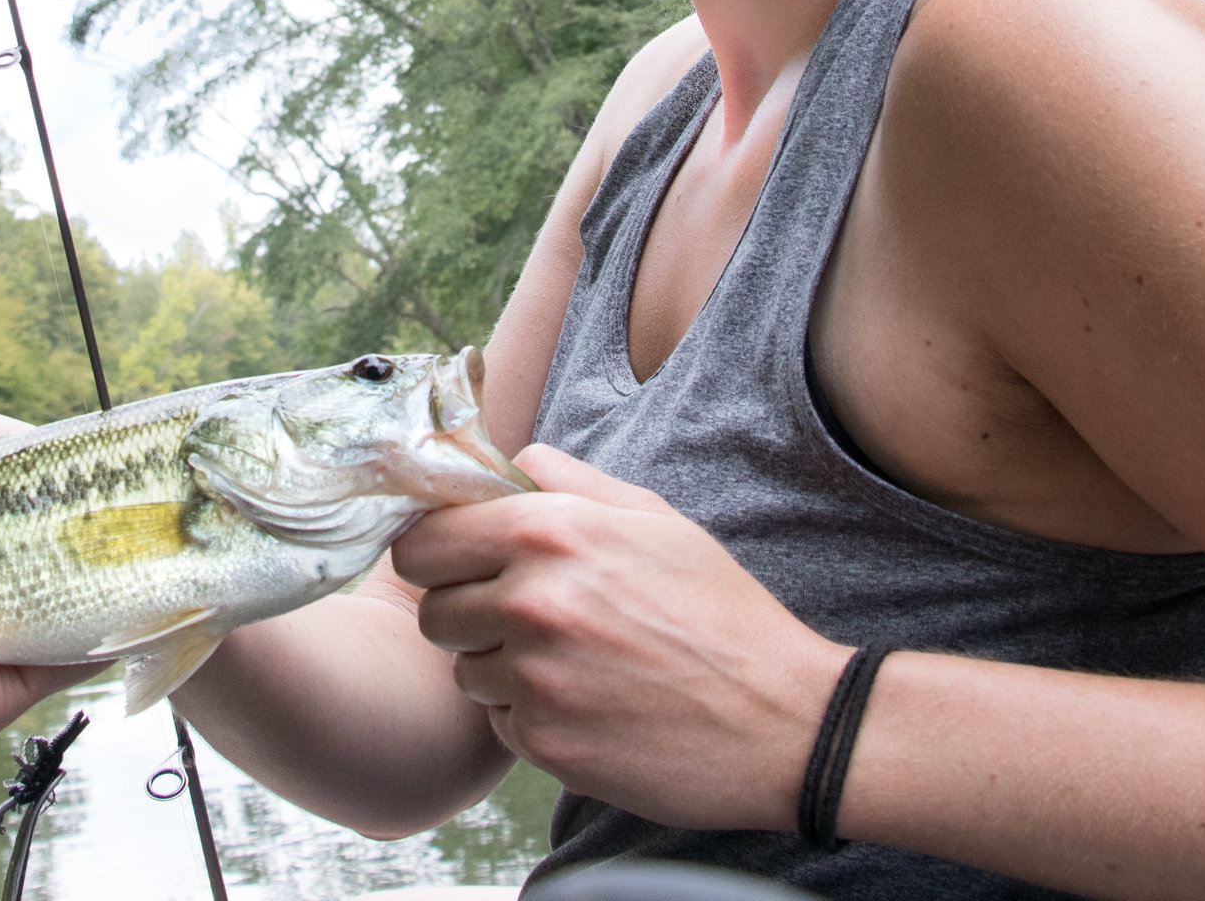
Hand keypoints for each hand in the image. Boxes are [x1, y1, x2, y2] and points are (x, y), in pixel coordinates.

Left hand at [391, 444, 846, 829]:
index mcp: (548, 533)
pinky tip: (588, 705)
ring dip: (500, 669)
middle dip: (465, 613)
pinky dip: (530, 716)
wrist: (782, 721)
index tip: (458, 565)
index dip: (434, 555)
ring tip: (571, 663)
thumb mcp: (654, 519)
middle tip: (520, 619)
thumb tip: (510, 460)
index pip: (421, 543)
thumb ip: (567, 481)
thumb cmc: (720, 612)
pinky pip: (499, 722)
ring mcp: (535, 679)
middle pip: (433, 610)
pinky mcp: (546, 743)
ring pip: (464, 671)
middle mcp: (531, 602)